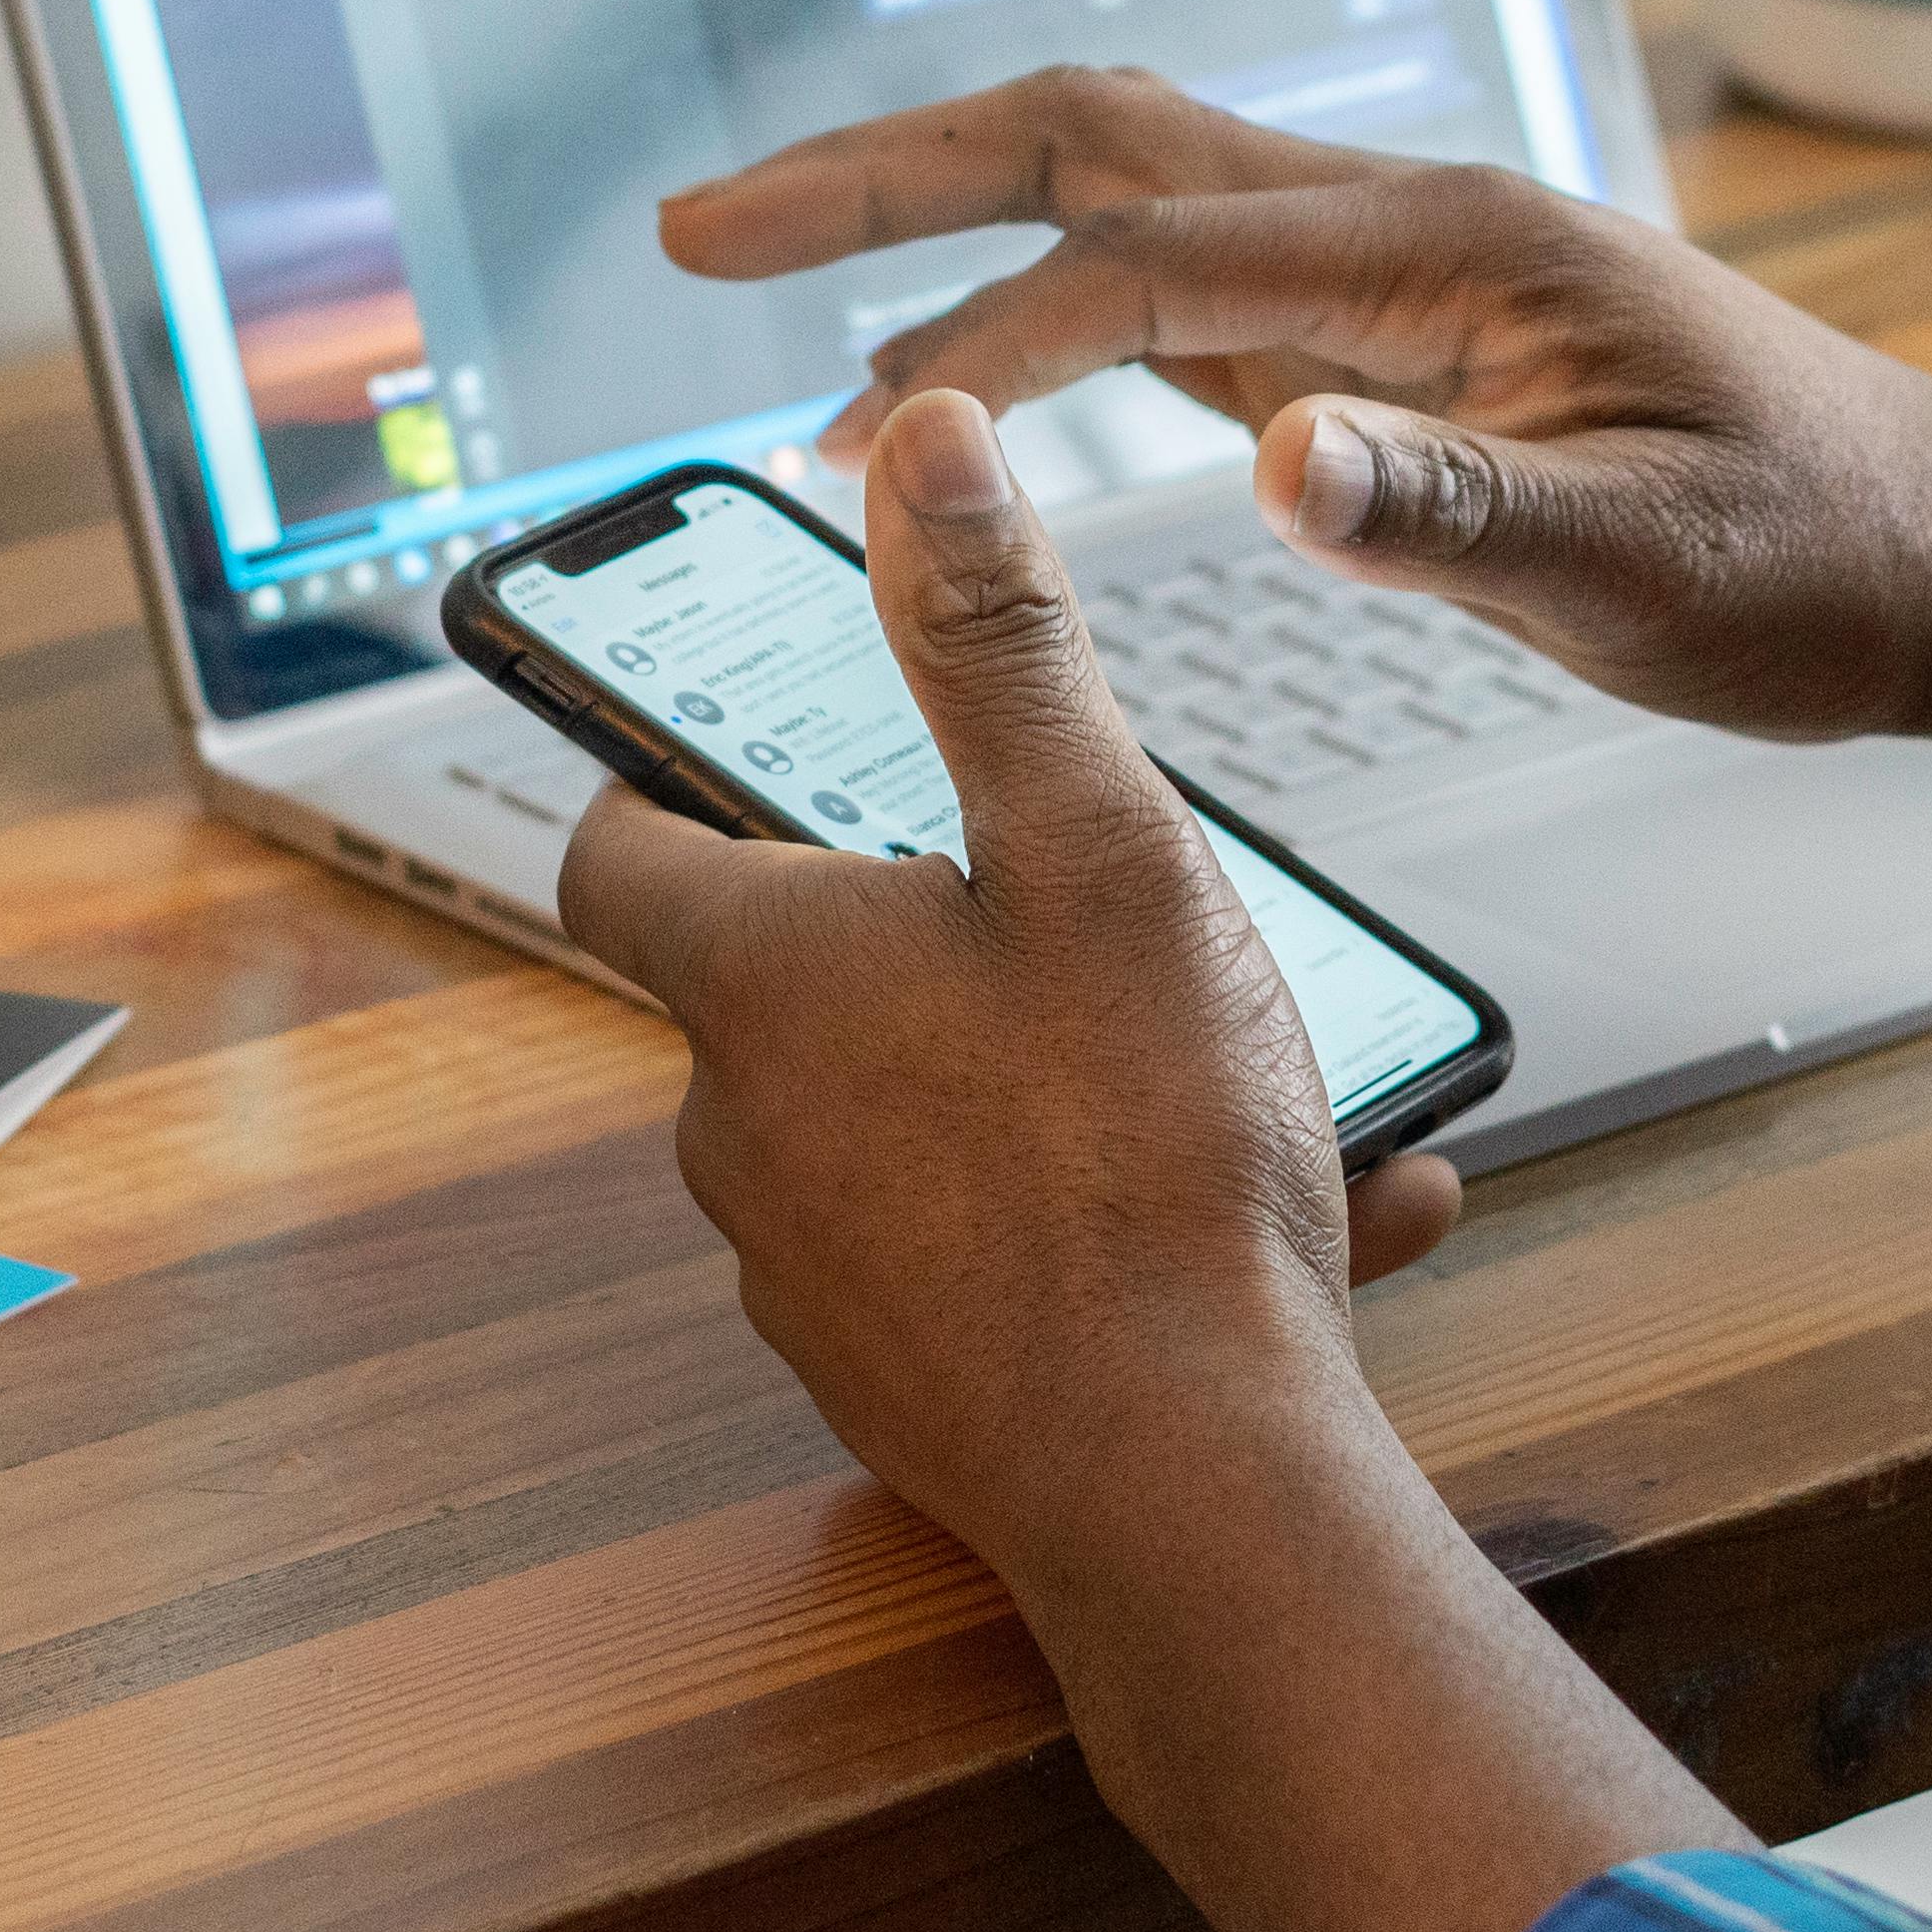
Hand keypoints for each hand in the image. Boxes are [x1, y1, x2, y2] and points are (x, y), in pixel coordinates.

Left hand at [560, 381, 1726, 1931]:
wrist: (1190, 1487)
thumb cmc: (1140, 1157)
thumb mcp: (1097, 843)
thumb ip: (1003, 642)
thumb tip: (925, 444)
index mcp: (760, 977)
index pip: (618, 852)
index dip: (653, 786)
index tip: (713, 752)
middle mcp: (746, 1132)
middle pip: (785, 993)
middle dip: (924, 939)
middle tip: (1075, 906)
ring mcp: (817, 1279)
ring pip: (920, 1134)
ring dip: (1061, 1089)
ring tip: (1250, 1080)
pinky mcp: (910, 1395)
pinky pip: (1008, 1266)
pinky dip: (1120, 1224)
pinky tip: (1313, 1219)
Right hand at [655, 66, 1931, 761]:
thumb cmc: (1829, 564)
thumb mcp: (1662, 575)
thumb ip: (1468, 521)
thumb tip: (1277, 473)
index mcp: (1445, 251)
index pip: (1142, 250)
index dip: (966, 311)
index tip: (816, 385)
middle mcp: (1396, 229)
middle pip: (1090, 139)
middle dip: (883, 172)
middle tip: (693, 232)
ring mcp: (1385, 282)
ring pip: (1120, 192)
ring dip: (940, 220)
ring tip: (767, 280)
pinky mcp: (1387, 353)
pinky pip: (1173, 287)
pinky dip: (1036, 304)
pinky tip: (959, 372)